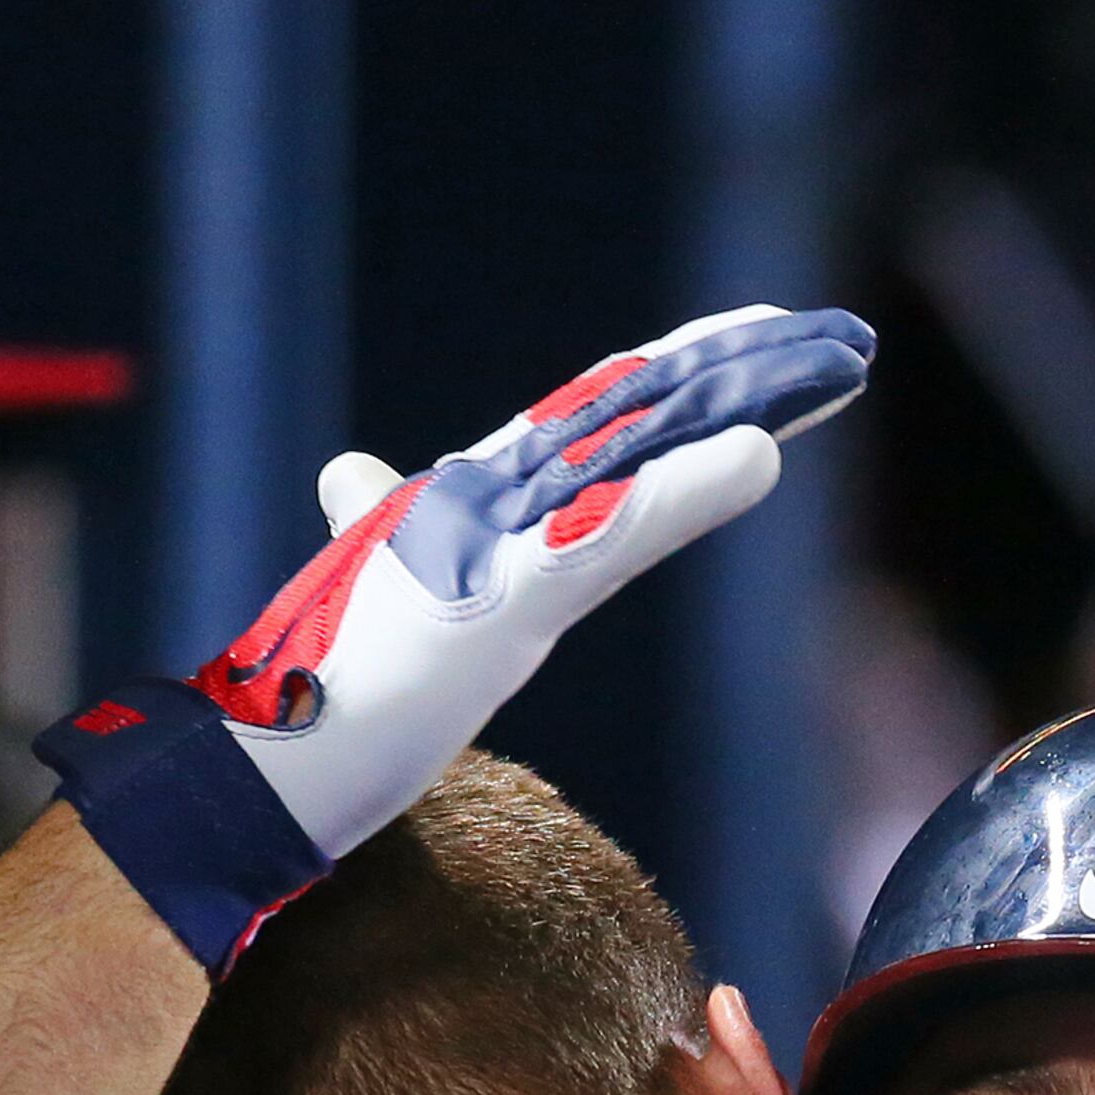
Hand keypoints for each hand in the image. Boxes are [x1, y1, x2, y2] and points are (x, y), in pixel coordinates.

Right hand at [210, 304, 871, 855]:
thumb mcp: (380, 597)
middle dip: (735, 374)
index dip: (680, 379)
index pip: (595, 423)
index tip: (759, 345)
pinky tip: (758, 457)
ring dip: (733, 405)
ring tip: (823, 366)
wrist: (261, 759)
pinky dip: (687, 491)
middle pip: (633, 417)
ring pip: (636, 452)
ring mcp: (492, 541)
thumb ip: (383, 527)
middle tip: (834, 335)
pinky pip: (611, 533)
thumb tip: (352, 475)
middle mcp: (485, 500)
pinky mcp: (500, 596)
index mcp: (472, 504)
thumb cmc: (313, 686)